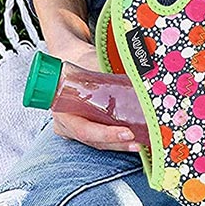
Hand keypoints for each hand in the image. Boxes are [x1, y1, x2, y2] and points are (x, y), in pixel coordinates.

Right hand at [44, 35, 142, 153]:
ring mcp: (74, 129)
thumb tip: (138, 76)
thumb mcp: (92, 64)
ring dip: (121, 144)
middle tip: (138, 141)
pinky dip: (118, 140)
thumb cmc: (81, 62)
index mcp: (62, 109)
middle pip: (94, 140)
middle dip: (118, 143)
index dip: (106, 134)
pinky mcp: (86, 128)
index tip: (127, 132)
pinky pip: (101, 139)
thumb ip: (108, 72)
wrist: (73, 61)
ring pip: (99, 143)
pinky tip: (136, 139)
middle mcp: (66, 124)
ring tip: (142, 143)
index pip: (84, 130)